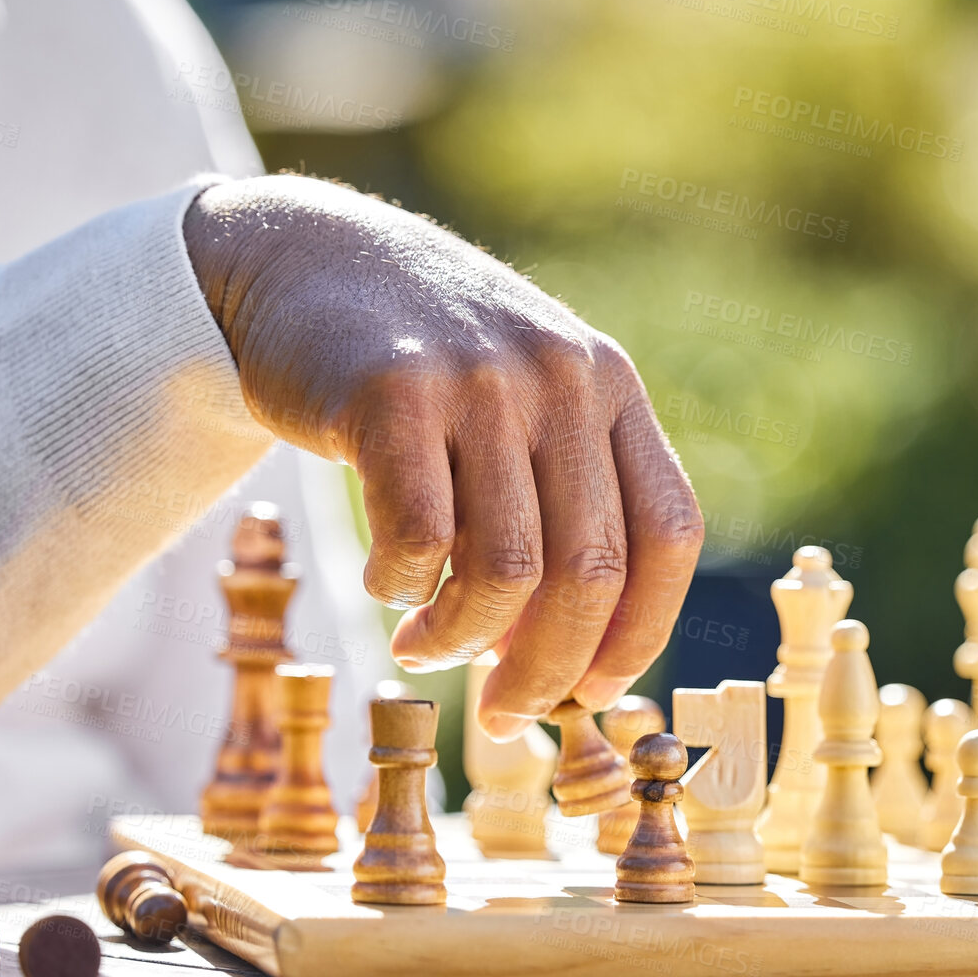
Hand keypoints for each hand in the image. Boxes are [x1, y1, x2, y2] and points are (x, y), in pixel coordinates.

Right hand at [184, 175, 702, 738]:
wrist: (309, 259)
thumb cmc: (422, 368)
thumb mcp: (519, 406)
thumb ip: (556, 505)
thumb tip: (567, 665)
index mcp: (609, 387)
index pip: (669, 532)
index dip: (641, 632)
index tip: (595, 694)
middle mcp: (561, 377)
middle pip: (590, 571)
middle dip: (547, 671)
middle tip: (502, 717)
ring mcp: (481, 378)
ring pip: (507, 570)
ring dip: (464, 641)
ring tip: (423, 650)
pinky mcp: (393, 389)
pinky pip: (420, 540)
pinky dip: (403, 589)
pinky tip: (387, 585)